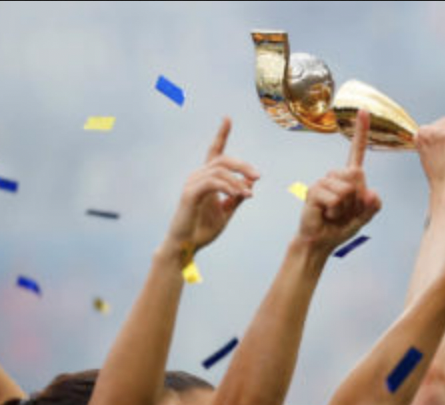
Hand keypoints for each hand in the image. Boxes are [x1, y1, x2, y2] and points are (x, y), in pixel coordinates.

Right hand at [166, 118, 259, 259]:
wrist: (187, 246)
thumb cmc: (202, 229)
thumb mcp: (226, 212)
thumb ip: (236, 197)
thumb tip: (250, 185)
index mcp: (206, 178)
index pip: (215, 152)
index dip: (221, 134)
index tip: (227, 118)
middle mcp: (198, 176)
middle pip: (223, 159)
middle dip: (243, 165)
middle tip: (258, 176)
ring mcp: (192, 183)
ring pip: (219, 170)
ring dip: (238, 181)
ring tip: (248, 193)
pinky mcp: (190, 193)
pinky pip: (213, 183)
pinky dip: (229, 186)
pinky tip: (240, 194)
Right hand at [298, 110, 381, 250]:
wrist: (320, 241)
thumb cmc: (340, 228)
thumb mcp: (364, 218)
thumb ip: (373, 206)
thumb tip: (371, 193)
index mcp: (349, 178)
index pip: (357, 152)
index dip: (361, 132)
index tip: (363, 110)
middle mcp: (336, 175)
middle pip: (358, 175)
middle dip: (357, 200)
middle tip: (344, 212)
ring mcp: (324, 181)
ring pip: (348, 190)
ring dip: (345, 209)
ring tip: (334, 214)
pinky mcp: (314, 190)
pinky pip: (336, 199)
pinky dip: (335, 212)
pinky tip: (326, 215)